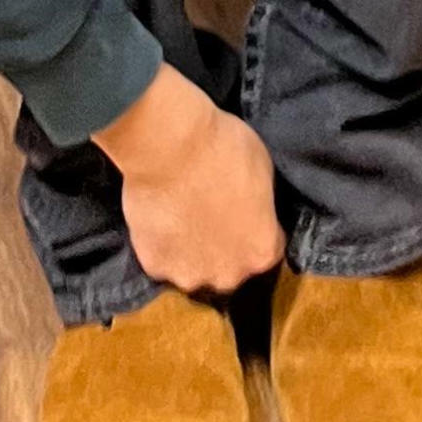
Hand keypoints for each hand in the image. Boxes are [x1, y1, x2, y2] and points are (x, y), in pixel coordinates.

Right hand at [94, 63, 283, 296]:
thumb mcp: (263, 170)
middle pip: (230, 266)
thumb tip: (254, 211)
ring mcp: (188, 275)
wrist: (168, 147)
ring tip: (181, 215)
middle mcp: (228, 274)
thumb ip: (261, 205)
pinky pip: (161, 258)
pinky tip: (159, 216)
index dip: (257, 226)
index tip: (244, 210)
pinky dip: (161, 243)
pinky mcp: (154, 266)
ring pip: (193, 268)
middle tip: (211, 212)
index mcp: (261, 251)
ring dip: (191, 250)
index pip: (267, 248)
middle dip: (224, 247)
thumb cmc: (222, 148)